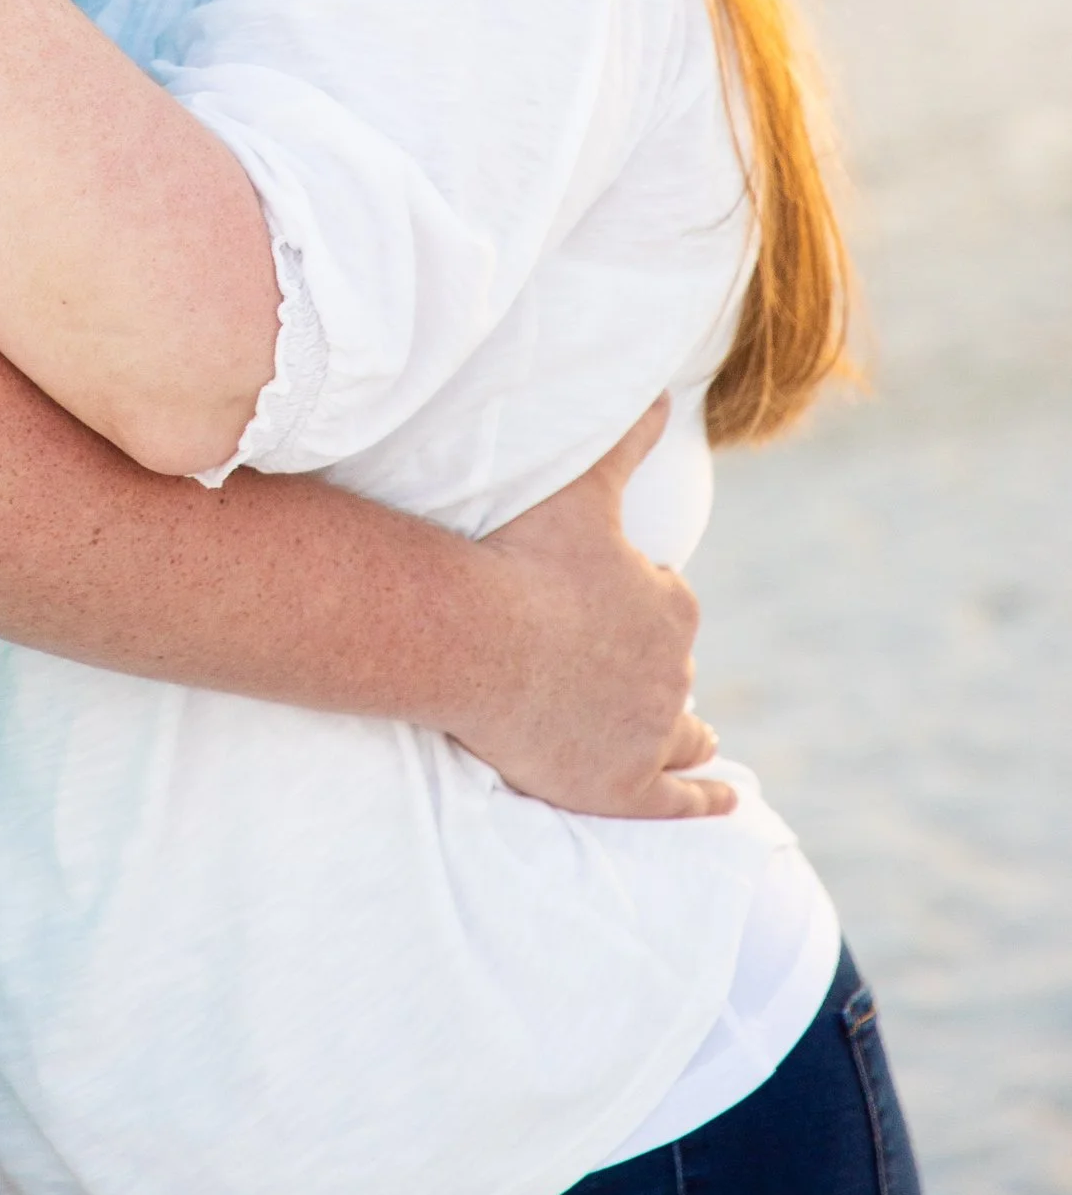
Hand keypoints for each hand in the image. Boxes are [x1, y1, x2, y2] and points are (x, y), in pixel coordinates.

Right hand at [456, 402, 729, 819]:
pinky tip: (721, 801)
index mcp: (670, 605)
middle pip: (669, 669)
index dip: (634, 598)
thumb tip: (664, 393)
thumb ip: (626, 441)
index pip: (665, 603)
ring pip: (683, 734)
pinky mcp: (621, 787)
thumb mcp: (581, 487)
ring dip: (687, 733)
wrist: (472, 637)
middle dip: (650, 664)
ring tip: (695, 736)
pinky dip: (704, 800)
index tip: (598, 596)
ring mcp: (648, 734)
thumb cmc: (521, 559)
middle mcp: (672, 673)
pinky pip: (677, 799)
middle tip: (608, 662)